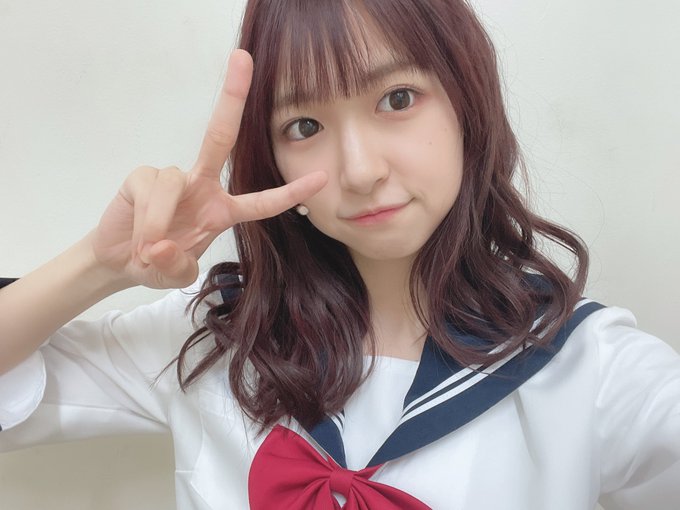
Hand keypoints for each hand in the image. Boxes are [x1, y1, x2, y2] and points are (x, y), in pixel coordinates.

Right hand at [91, 50, 326, 288]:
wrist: (120, 260)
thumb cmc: (158, 262)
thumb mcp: (175, 275)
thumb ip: (178, 267)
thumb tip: (161, 246)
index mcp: (222, 210)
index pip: (262, 202)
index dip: (291, 192)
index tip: (322, 177)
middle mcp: (202, 186)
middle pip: (220, 136)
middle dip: (233, 97)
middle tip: (244, 58)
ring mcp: (173, 178)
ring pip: (175, 181)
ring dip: (160, 221)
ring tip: (149, 248)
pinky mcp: (142, 176)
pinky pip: (152, 188)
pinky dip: (146, 218)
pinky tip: (140, 236)